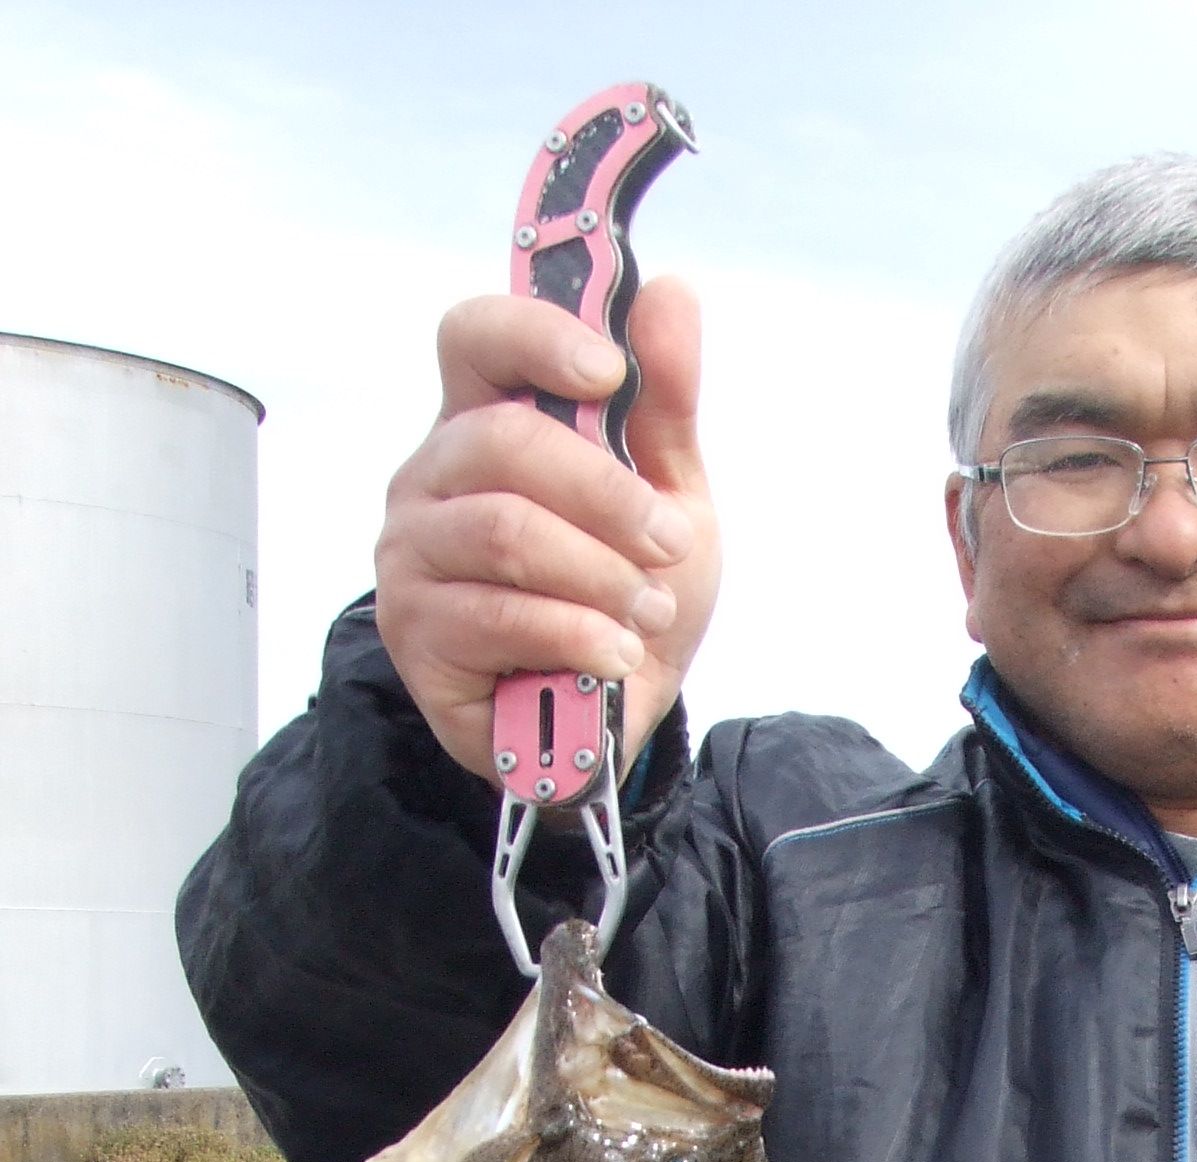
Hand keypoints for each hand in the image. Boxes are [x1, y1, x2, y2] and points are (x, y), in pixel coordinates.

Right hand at [374, 275, 719, 780]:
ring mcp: (411, 555)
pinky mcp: (414, 634)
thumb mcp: (669, 498)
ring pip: (505, 533)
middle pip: (503, 442)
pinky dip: (577, 634)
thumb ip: (663, 405)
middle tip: (667, 544)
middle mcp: (431, 478)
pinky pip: (499, 616)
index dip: (536, 337)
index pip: (475, 338)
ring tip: (646, 611)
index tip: (607, 373)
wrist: (612, 718)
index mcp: (483, 422)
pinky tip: (613, 655)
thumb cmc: (626, 595)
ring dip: (600, 575)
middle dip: (606, 495)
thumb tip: (670, 293)